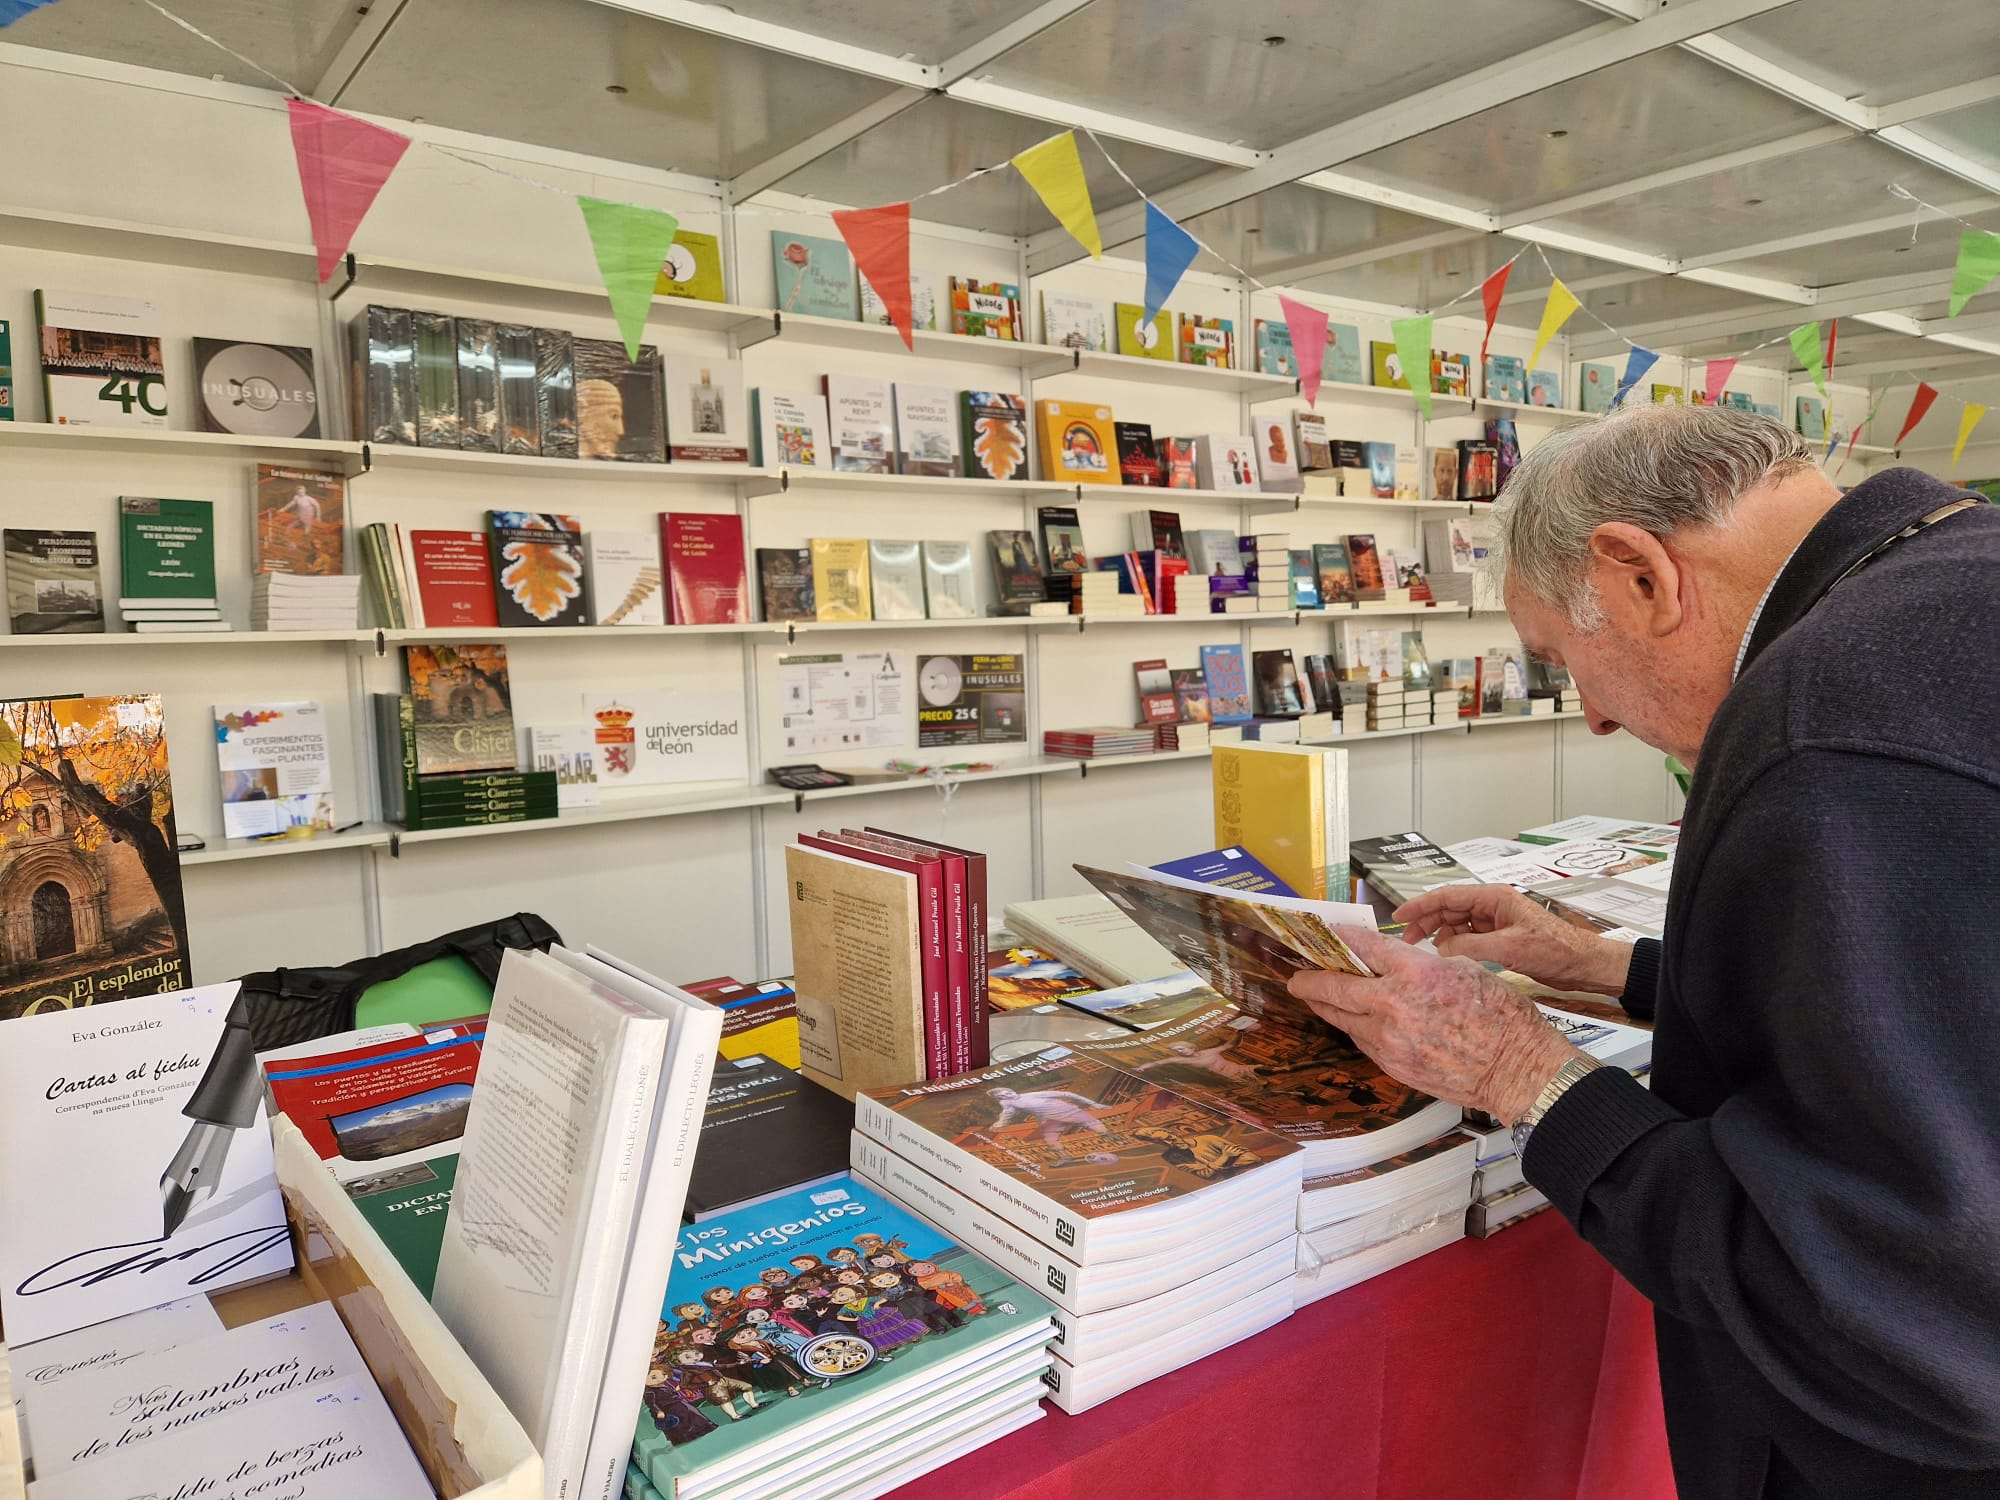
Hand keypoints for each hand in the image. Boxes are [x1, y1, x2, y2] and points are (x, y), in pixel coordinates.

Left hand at [1287, 926, 1579, 1123]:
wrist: (1516, 1070)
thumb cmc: (1503, 1018)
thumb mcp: (1466, 970)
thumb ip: (1425, 964)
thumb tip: (1400, 961)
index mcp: (1416, 973)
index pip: (1365, 947)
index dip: (1342, 938)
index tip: (1328, 934)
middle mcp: (1394, 1005)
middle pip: (1335, 987)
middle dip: (1310, 979)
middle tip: (1297, 975)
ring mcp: (1390, 1039)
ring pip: (1343, 1018)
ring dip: (1327, 1005)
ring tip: (1315, 996)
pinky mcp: (1393, 1064)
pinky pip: (1363, 1041)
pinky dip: (1354, 1027)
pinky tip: (1353, 1021)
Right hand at [1394, 883, 1633, 996]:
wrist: (1585, 965)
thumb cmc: (1555, 950)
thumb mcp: (1510, 948)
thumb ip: (1471, 947)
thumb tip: (1440, 951)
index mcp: (1495, 897)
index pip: (1448, 895)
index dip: (1420, 905)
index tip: (1399, 917)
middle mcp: (1493, 905)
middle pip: (1450, 908)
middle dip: (1427, 921)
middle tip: (1407, 940)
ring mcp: (1497, 922)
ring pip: (1458, 924)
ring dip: (1441, 935)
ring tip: (1425, 951)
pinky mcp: (1502, 938)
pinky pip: (1470, 937)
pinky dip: (1456, 945)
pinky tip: (1449, 957)